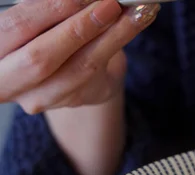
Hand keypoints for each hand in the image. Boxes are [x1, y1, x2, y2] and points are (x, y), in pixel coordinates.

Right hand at [0, 0, 159, 113]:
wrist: (65, 64)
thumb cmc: (43, 31)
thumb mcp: (38, 19)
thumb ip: (49, 8)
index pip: (14, 29)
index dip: (46, 10)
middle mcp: (8, 81)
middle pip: (40, 59)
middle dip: (77, 28)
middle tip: (109, 5)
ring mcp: (39, 96)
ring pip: (78, 68)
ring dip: (112, 36)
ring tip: (134, 12)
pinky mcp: (72, 99)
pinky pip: (100, 72)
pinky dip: (120, 41)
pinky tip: (137, 21)